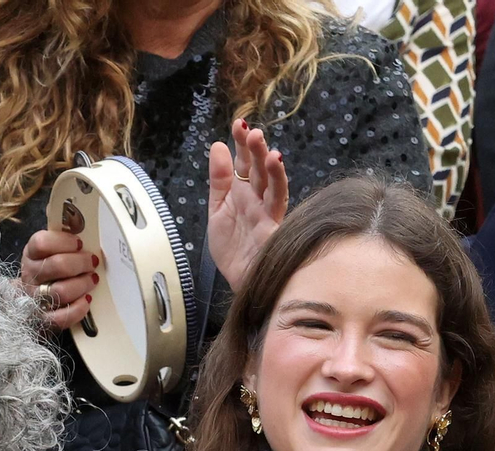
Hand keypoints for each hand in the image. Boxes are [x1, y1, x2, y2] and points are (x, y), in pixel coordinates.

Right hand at [20, 230, 96, 331]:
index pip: (41, 243)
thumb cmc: (48, 270)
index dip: (63, 241)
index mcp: (31, 254)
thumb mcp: (49, 249)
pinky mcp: (43, 319)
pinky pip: (60, 317)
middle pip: (57, 265)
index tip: (80, 242)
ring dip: (82, 284)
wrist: (30, 299)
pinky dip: (77, 309)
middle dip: (80, 262)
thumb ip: (60, 234)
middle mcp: (30, 275)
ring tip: (92, 280)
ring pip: (60, 291)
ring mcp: (35, 298)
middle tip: (93, 261)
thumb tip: (69, 210)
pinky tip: (87, 300)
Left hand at [207, 119, 288, 291]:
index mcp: (244, 194)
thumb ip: (219, 180)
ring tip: (267, 149)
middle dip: (255, 150)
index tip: (238, 124)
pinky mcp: (273, 230)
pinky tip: (276, 168)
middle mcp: (258, 201)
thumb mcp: (217, 211)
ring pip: (272, 185)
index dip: (241, 144)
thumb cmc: (234, 251)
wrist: (242, 283)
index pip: (244, 163)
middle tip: (250, 131)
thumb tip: (217, 147)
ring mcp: (267, 214)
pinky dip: (277, 185)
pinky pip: (278, 205)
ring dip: (270, 166)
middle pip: (258, 170)